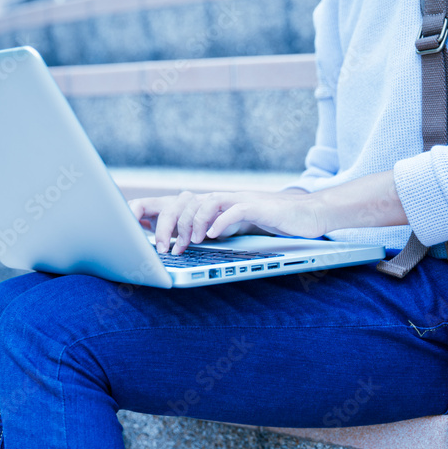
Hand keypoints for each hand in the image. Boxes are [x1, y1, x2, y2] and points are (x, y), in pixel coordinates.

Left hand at [129, 190, 325, 253]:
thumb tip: (190, 242)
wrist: (308, 215)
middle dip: (171, 224)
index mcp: (215, 206)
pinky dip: (221, 222)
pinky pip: (236, 210)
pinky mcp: (259, 207)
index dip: (156, 212)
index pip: (179, 204)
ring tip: (188, 244)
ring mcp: (241, 200)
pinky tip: (212, 236)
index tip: (139, 230)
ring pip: (207, 203)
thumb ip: (215, 230)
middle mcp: (224, 200)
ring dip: (193, 223)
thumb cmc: (273, 225)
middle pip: (187, 203)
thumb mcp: (238, 230)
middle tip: (165, 248)